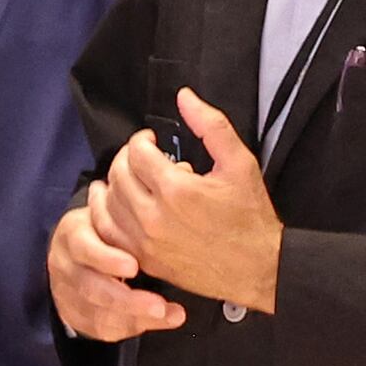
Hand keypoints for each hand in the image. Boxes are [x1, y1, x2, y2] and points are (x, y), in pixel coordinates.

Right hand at [47, 199, 182, 342]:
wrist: (77, 251)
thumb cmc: (104, 229)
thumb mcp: (109, 214)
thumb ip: (124, 216)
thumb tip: (149, 206)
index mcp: (71, 235)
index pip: (84, 249)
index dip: (107, 260)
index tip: (134, 267)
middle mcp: (64, 266)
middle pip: (91, 289)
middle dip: (127, 301)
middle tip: (159, 306)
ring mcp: (66, 294)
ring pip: (97, 315)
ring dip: (136, 318)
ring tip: (170, 314)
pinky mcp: (75, 316)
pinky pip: (101, 330)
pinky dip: (132, 327)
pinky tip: (159, 321)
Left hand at [92, 93, 281, 312]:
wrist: (259, 267)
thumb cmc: (250, 217)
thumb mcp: (240, 162)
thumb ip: (210, 126)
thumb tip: (185, 97)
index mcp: (177, 190)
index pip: (136, 152)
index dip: (141, 140)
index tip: (151, 142)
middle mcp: (154, 217)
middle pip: (117, 174)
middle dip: (127, 158)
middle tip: (141, 158)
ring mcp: (145, 242)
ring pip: (107, 203)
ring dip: (114, 185)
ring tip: (128, 179)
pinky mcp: (144, 260)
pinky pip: (108, 233)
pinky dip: (106, 215)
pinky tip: (117, 205)